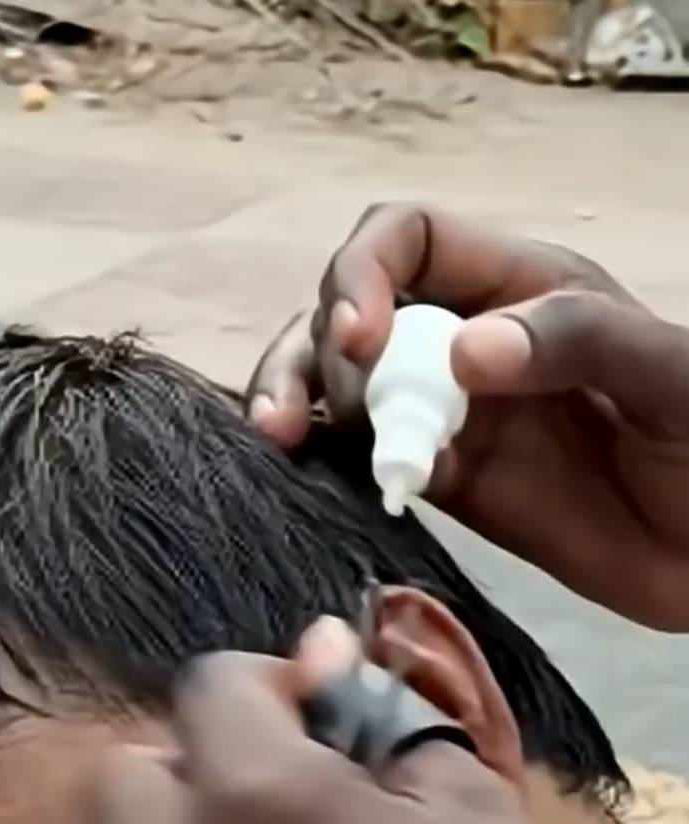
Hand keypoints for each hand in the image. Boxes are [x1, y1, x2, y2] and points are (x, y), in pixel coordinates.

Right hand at [248, 203, 688, 629]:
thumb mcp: (665, 374)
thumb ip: (573, 343)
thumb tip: (462, 353)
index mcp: (518, 286)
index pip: (409, 238)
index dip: (364, 272)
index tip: (359, 337)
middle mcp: (465, 339)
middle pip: (351, 308)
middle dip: (315, 346)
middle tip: (317, 409)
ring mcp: (447, 412)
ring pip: (339, 382)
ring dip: (296, 396)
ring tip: (278, 437)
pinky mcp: (440, 481)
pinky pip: (362, 455)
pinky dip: (325, 459)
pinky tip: (304, 473)